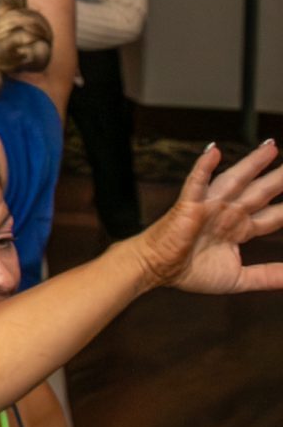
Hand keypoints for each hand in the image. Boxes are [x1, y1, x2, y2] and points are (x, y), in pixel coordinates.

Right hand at [130, 139, 282, 293]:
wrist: (155, 269)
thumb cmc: (187, 272)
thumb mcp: (238, 278)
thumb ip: (266, 275)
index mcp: (239, 228)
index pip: (273, 215)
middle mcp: (227, 213)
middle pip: (261, 192)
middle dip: (280, 179)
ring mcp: (209, 206)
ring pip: (235, 181)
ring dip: (252, 164)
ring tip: (270, 148)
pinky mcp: (188, 205)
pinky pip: (196, 183)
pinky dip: (203, 167)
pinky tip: (214, 152)